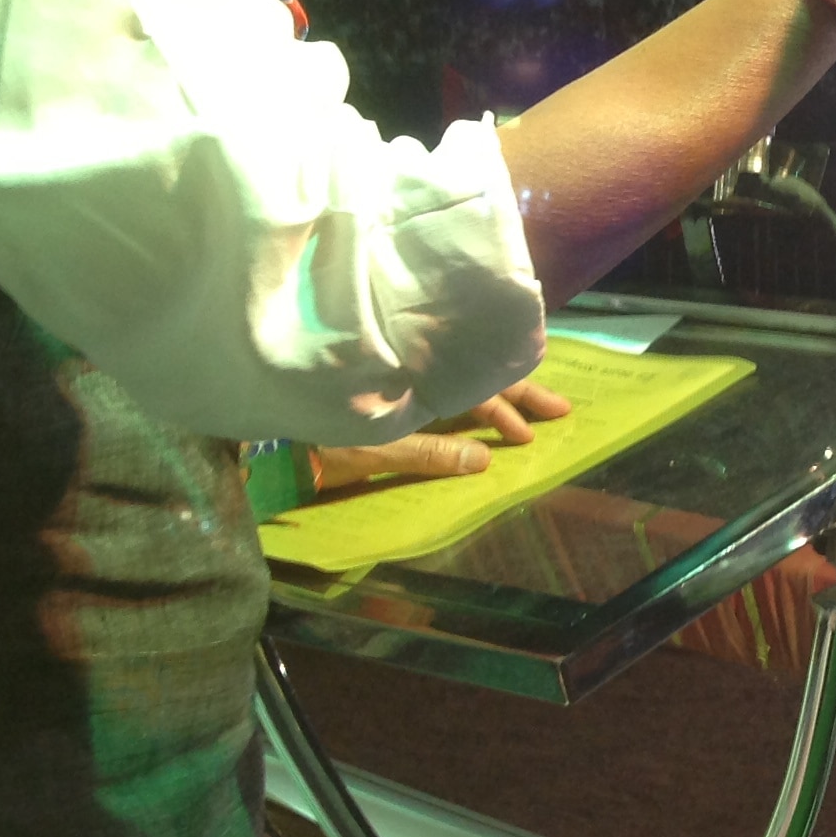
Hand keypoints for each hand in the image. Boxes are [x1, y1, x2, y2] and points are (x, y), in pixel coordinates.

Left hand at [309, 377, 573, 489]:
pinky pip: (448, 394)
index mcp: (422, 381)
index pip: (478, 390)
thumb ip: (431, 453)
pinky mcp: (398, 400)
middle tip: (561, 410)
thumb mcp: (379, 447)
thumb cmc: (324, 439)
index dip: (508, 411)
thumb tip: (484, 460)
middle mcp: (421, 375)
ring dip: (501, 396)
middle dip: (522, 393)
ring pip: (467, 382)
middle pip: (481, 377)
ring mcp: (410, 386)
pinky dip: (473, 401)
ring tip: (533, 410)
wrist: (275, 434)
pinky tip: (489, 411)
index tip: (530, 436)